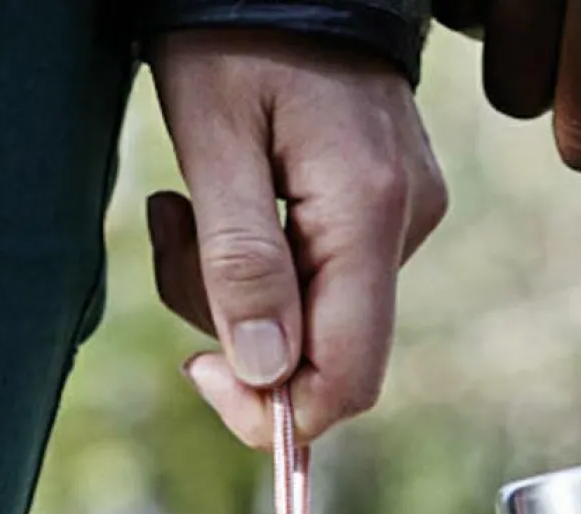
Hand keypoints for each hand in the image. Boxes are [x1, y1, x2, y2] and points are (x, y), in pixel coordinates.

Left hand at [147, 30, 447, 446]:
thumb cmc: (234, 26)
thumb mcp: (212, 136)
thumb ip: (240, 263)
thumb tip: (264, 376)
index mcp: (369, 211)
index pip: (348, 375)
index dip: (277, 408)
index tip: (202, 371)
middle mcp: (407, 222)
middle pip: (325, 350)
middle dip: (238, 326)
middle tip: (174, 235)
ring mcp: (406, 213)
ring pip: (318, 313)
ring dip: (238, 285)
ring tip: (190, 204)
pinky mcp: (390, 205)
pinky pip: (325, 273)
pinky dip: (266, 256)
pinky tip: (236, 192)